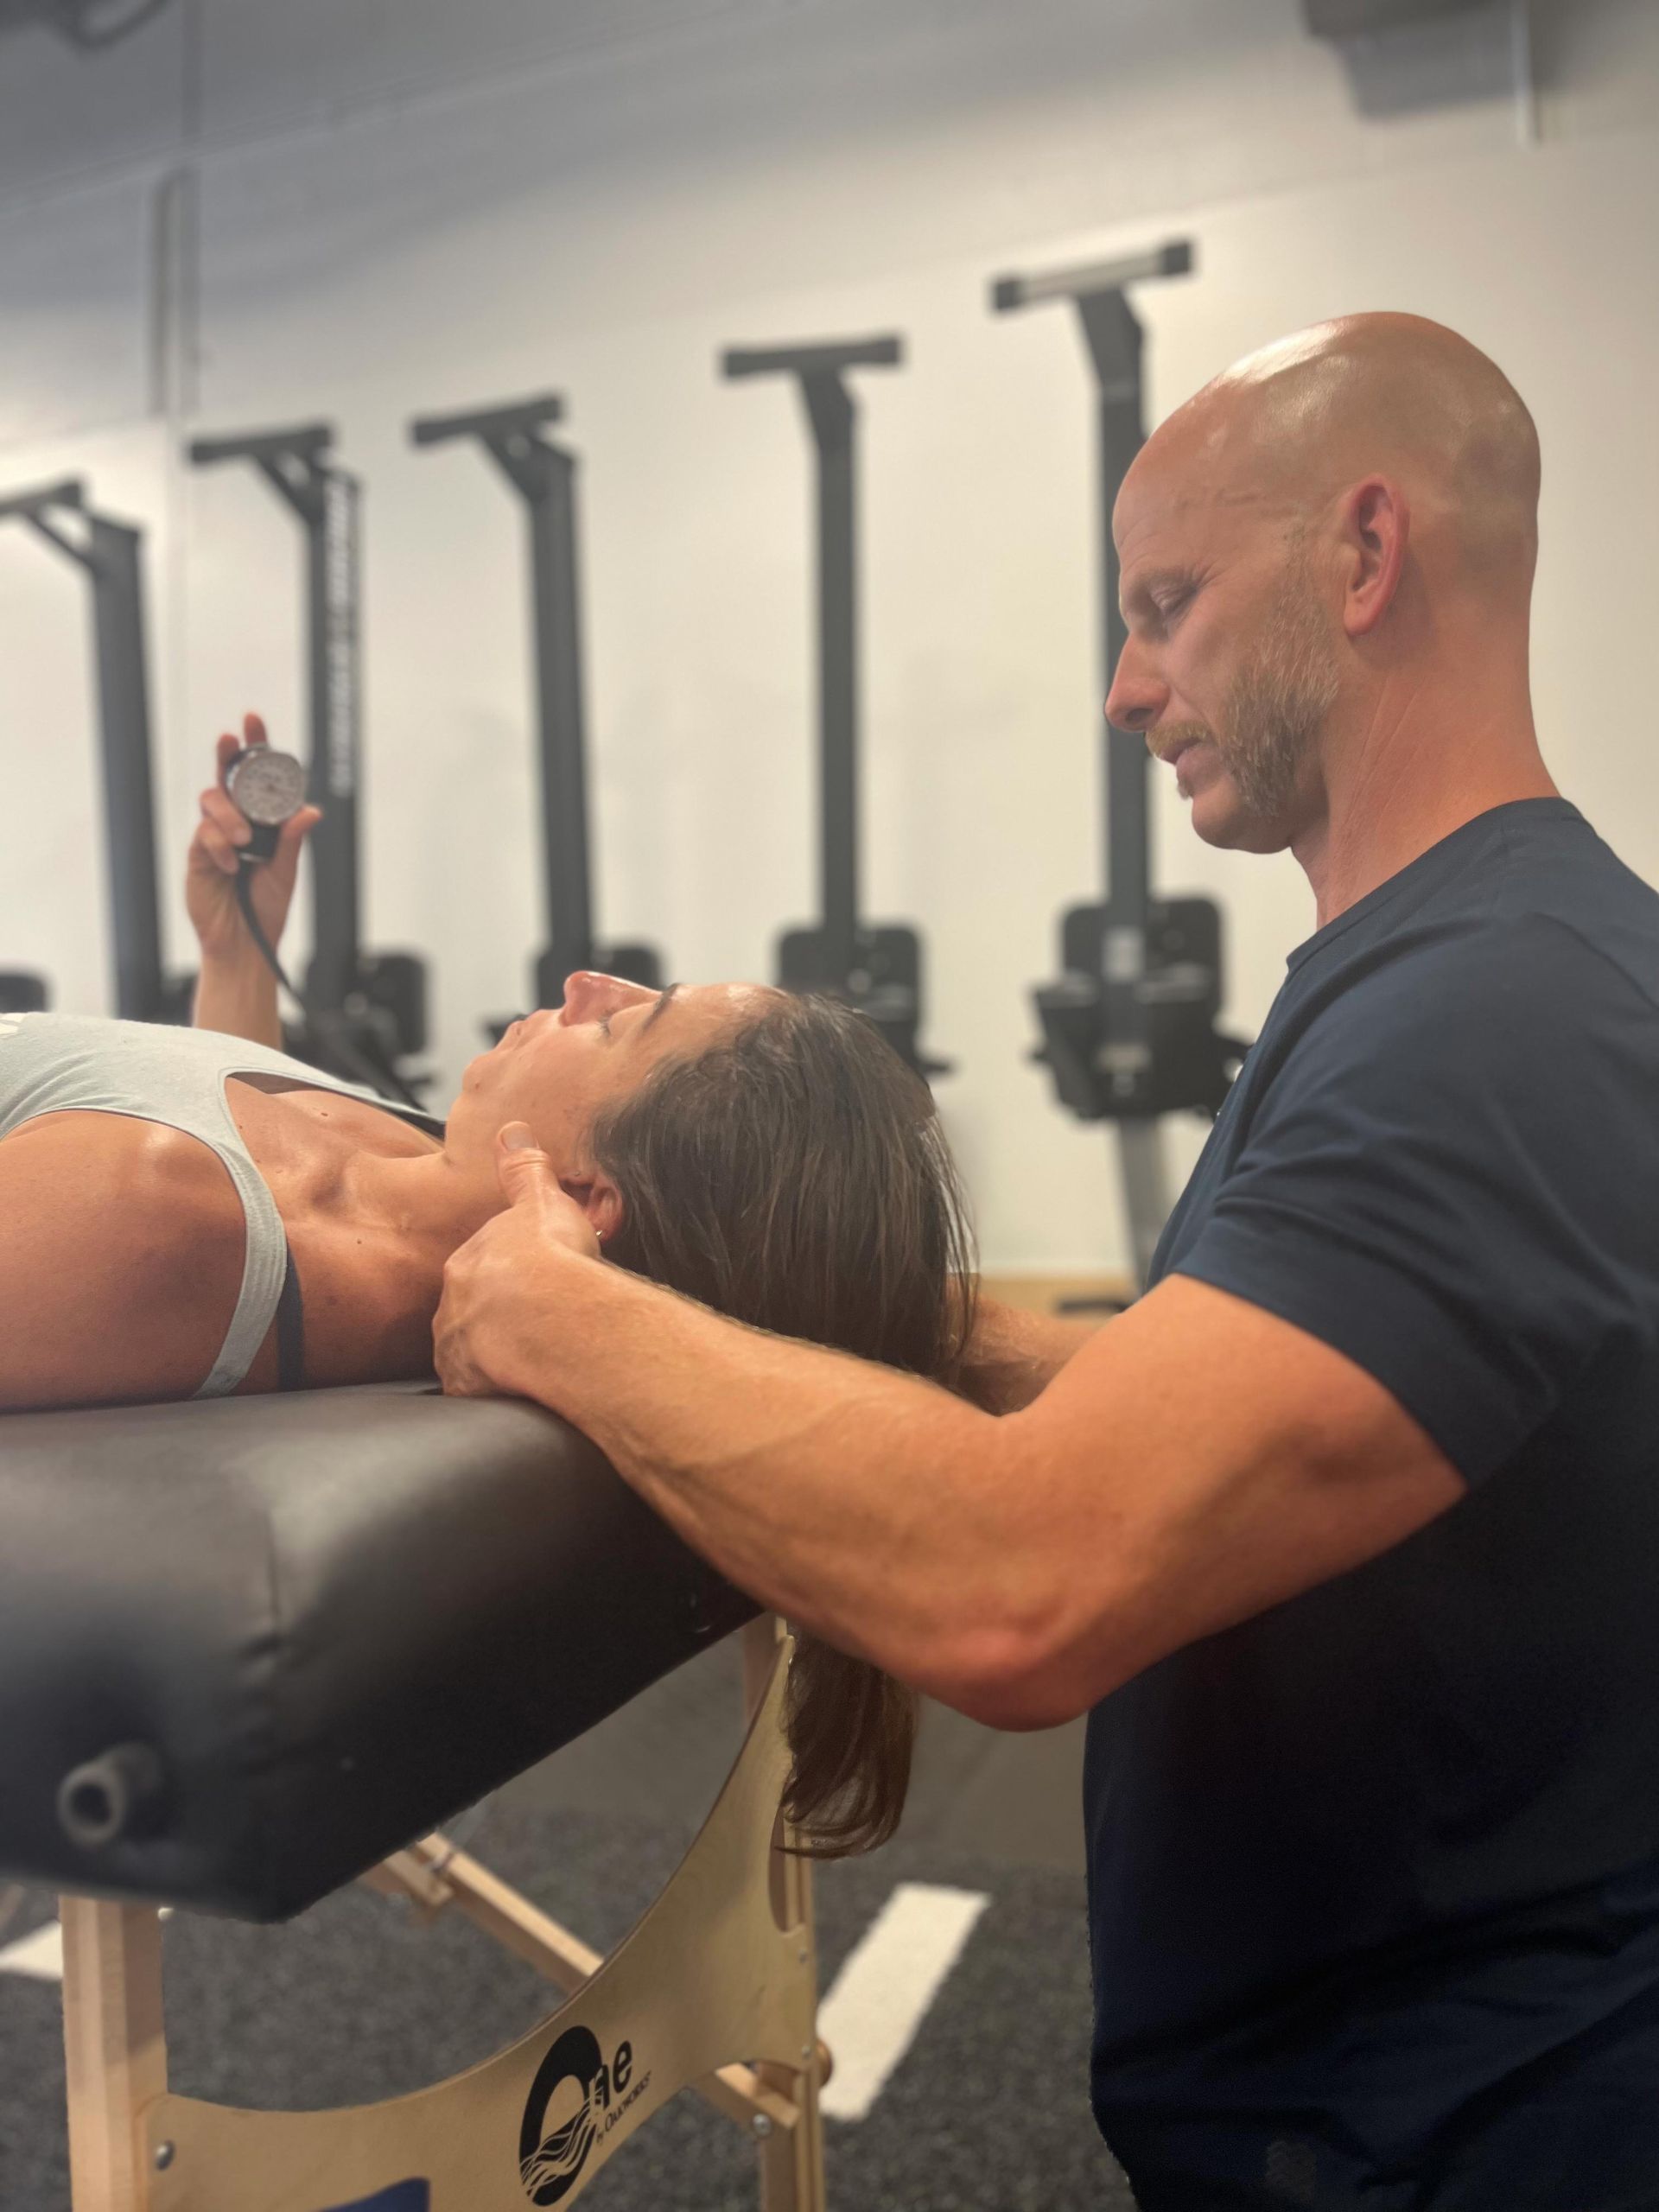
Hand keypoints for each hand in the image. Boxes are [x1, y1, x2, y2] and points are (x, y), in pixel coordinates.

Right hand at [185, 713, 321, 964]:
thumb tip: (310, 810)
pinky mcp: (197, 853)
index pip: (258, 779)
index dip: (255, 749)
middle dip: (228, 754)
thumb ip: (292, 839)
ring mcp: (214, 836)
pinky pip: (203, 834)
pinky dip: (218, 846)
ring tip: (243, 841)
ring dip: (228, 814)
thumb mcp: (286, 871)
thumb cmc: (266, 907)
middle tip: (230, 737)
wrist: (245, 943)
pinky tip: (228, 865)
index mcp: (261, 822)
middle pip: (227, 777)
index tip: (253, 720)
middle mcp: (236, 823)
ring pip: (212, 800)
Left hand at [435, 1125, 601, 1397]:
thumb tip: (511, 1130)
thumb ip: (526, 1170)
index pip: (479, 1270)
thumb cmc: (554, 1260)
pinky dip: (498, 1392)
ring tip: (534, 1361)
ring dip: (494, 1358)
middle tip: (536, 1324)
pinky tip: (524, 1392)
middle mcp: (452, 1308)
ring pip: (471, 1355)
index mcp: (466, 1263)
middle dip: (496, 1319)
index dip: (507, 1278)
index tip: (531, 1286)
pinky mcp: (470, 1390)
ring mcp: (458, 1352)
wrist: (558, 1320)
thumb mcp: (544, 1201)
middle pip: (470, 1314)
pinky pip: (479, 1393)